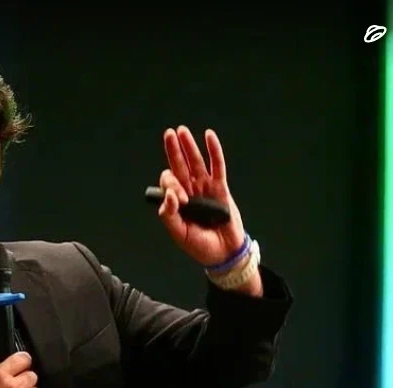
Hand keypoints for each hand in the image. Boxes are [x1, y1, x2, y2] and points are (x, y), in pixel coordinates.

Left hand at [157, 126, 246, 265]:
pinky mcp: (221, 188)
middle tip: (169, 134)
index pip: (170, 183)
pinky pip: (217, 166)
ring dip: (189, 147)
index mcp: (177, 202)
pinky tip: (209, 136)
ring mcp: (205, 188)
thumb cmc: (200, 246)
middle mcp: (190, 191)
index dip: (171, 185)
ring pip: (196, 163)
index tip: (182, 200)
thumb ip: (169, 215)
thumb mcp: (179, 233)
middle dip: (173, 150)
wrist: (224, 252)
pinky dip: (214, 151)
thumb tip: (168, 195)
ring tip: (182, 131)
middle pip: (180, 166)